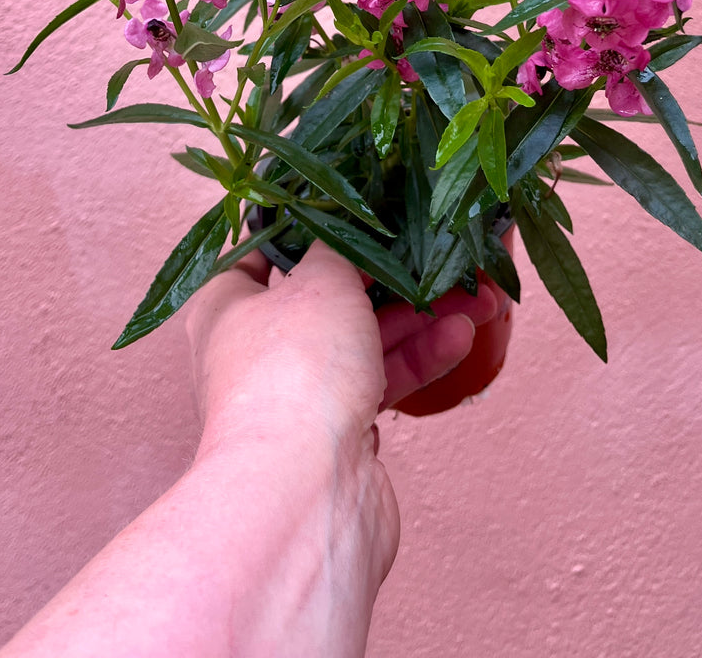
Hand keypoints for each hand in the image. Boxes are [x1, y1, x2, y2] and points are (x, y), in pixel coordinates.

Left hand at [183, 240, 502, 582]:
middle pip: (326, 297)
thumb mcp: (319, 280)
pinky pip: (381, 381)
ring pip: (362, 341)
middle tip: (437, 254)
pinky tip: (459, 335)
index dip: (307, 228)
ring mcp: (297, 395)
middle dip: (388, 276)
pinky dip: (417, 358)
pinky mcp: (337, 434)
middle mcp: (255, 350)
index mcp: (226, 307)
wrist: (306, 493)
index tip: (355, 208)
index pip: (261, 254)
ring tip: (475, 294)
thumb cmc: (294, 371)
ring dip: (417, 316)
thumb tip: (340, 231)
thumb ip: (335, 248)